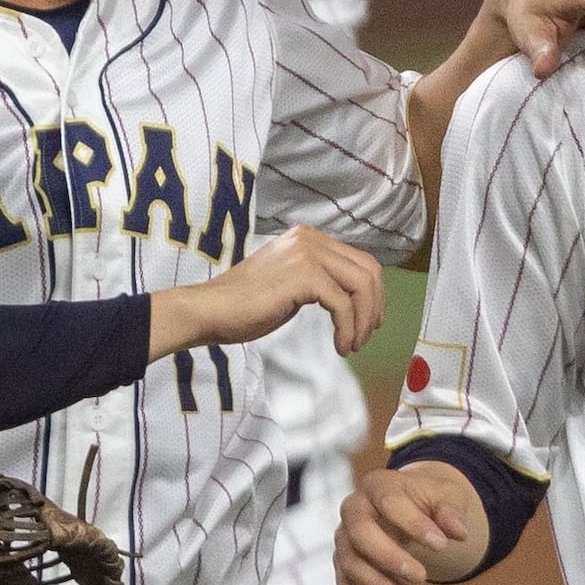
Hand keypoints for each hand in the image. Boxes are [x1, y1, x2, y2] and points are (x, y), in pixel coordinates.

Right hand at [155, 227, 386, 361]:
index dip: (373, 294)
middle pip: (368, 270)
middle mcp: (310, 239)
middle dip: (374, 307)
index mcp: (307, 238)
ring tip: (353, 344)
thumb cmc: (243, 306)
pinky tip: (339, 347)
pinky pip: (343, 305)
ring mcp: (308, 253)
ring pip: (361, 286)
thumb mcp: (290, 284)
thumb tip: (352, 297)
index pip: (359, 260)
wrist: (210, 310)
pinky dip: (347, 329)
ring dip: (363, 321)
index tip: (368, 321)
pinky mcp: (305, 275)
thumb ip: (319, 280)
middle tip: (365, 335)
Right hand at [334, 459, 483, 584]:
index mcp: (377, 486)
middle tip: (422, 576)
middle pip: (359, 534)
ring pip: (349, 563)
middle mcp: (353, 510)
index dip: (413, 524)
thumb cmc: (426, 501)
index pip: (389, 502)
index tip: (442, 546)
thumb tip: (458, 532)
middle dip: (389, 558)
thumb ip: (452, 510)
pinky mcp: (344, 563)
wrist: (406, 508)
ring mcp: (345, 538)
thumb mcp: (445, 496)